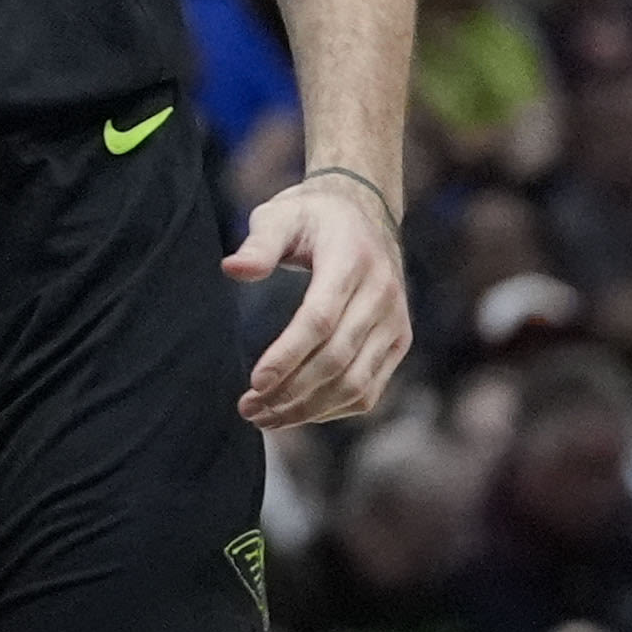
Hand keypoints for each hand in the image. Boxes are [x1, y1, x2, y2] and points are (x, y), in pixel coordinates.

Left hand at [228, 170, 410, 428]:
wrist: (365, 213)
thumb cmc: (311, 216)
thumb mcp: (280, 215)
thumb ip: (259, 243)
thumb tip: (232, 269)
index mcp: (351, 262)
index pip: (320, 320)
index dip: (288, 355)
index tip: (255, 382)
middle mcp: (381, 296)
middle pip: (337, 359)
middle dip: (292, 392)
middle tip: (249, 410)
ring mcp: (395, 322)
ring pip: (357, 383)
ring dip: (311, 409)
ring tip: (266, 418)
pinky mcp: (399, 340)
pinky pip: (371, 387)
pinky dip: (335, 408)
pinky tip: (299, 413)